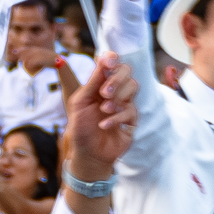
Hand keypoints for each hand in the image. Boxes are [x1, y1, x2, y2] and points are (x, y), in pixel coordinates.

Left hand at [64, 51, 135, 178]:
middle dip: (116, 79)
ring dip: (118, 97)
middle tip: (104, 93)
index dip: (113, 59)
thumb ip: (92, 81)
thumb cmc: (81, 128)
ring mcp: (124, 103)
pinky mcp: (132, 119)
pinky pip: (131, 110)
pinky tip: (104, 125)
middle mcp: (114, 90)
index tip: (108, 64)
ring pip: (133, 87)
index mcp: (99, 83)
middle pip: (127, 71)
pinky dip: (117, 117)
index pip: (112, 63)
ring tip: (104, 110)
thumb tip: (102, 58)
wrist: (88, 154)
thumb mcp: (80, 102)